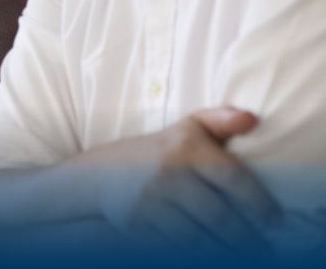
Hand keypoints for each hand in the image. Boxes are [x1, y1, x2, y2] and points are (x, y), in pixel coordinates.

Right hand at [81, 106, 279, 249]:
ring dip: (223, 251)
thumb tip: (252, 119)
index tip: (274, 220)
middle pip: (219, 217)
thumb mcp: (187, 128)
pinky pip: (173, 248)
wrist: (99, 174)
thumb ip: (221, 119)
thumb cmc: (158, 152)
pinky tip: (209, 254)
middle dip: (245, 238)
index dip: (259, 202)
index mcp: (185, 150)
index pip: (232, 178)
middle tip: (261, 248)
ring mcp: (149, 203)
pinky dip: (194, 255)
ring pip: (197, 238)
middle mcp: (167, 175)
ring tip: (240, 255)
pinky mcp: (136, 225)